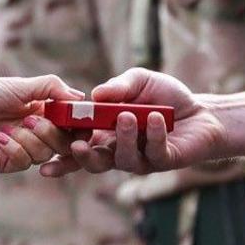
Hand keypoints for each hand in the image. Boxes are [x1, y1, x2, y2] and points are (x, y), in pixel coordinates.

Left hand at [0, 77, 71, 173]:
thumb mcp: (22, 85)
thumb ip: (53, 88)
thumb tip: (81, 98)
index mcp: (44, 111)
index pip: (72, 124)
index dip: (78, 126)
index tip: (78, 122)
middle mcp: (37, 131)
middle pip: (64, 143)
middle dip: (51, 133)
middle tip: (31, 120)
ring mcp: (23, 149)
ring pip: (46, 154)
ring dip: (29, 139)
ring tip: (9, 127)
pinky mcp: (8, 162)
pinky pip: (25, 162)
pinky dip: (14, 149)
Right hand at [43, 69, 227, 176]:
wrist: (202, 111)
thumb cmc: (166, 96)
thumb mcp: (138, 81)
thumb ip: (117, 87)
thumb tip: (95, 95)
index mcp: (105, 134)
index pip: (77, 146)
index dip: (59, 153)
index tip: (42, 156)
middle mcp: (119, 151)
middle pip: (92, 162)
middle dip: (81, 155)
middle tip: (78, 144)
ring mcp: (141, 159)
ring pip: (122, 160)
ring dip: (122, 138)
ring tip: (126, 117)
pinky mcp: (164, 161)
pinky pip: (153, 153)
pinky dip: (153, 134)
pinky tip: (156, 118)